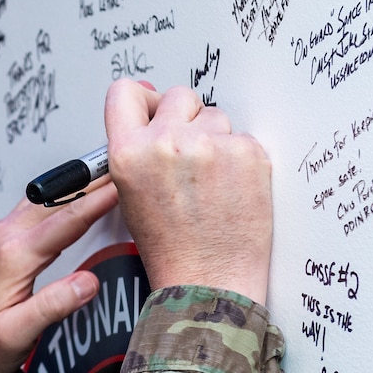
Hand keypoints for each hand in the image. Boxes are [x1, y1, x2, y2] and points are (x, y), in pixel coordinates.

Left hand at [0, 182, 120, 372]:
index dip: (99, 200)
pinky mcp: (3, 242)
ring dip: (78, 186)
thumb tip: (88, 281)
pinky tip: (79, 198)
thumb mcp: (17, 334)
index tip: (125, 184)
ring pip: (47, 200)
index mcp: (12, 255)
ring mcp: (2, 237)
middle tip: (125, 165)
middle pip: (58, 199)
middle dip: (93, 180)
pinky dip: (63, 199)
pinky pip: (38, 210)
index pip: (66, 220)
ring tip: (110, 174)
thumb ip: (52, 306)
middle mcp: (5, 238)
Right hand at [103, 80, 271, 302]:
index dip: (142, 99)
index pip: (125, 92)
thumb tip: (149, 102)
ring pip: (215, 116)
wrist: (209, 280)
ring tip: (211, 182)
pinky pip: (242, 138)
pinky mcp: (247, 152)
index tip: (153, 109)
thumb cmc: (171, 247)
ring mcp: (210, 145)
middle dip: (185, 119)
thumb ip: (136, 147)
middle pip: (178, 96)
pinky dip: (240, 159)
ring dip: (215, 139)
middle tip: (189, 157)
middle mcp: (166, 142)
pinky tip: (231, 189)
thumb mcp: (131, 194)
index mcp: (129, 153)